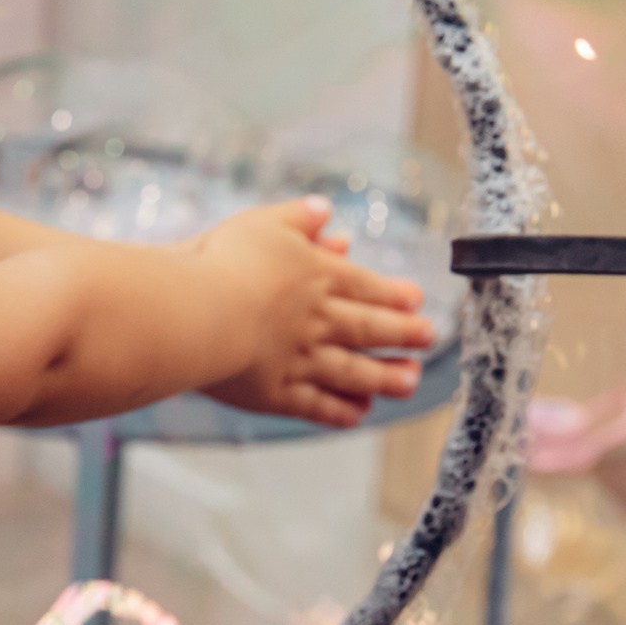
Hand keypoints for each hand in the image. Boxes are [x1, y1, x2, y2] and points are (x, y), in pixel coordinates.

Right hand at [186, 197, 436, 426]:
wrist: (198, 313)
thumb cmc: (223, 263)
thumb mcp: (262, 224)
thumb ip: (297, 217)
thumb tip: (324, 210)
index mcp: (317, 277)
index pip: (367, 287)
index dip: (395, 295)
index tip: (417, 301)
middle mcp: (318, 321)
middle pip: (369, 329)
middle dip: (403, 335)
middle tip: (428, 338)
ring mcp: (301, 360)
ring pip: (354, 372)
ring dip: (385, 377)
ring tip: (409, 381)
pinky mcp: (278, 393)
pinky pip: (317, 406)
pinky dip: (341, 411)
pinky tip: (358, 414)